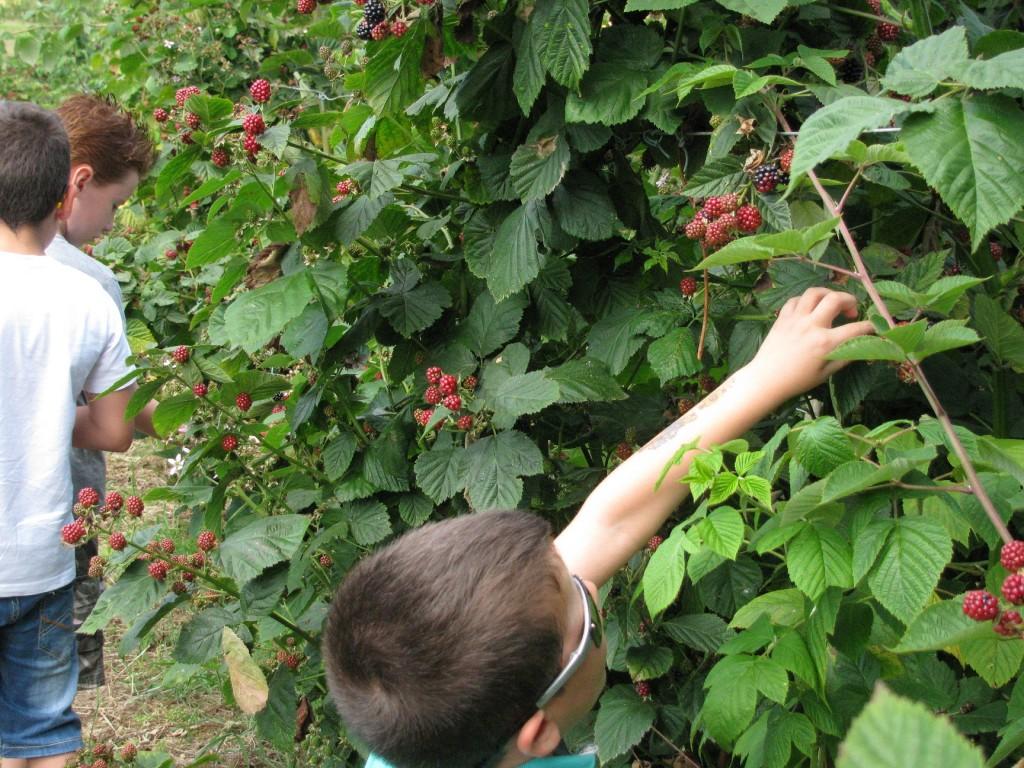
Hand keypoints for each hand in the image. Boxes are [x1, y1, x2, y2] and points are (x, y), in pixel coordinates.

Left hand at [748, 288, 873, 401]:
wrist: (765, 380)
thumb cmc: (797, 381)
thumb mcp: (826, 373)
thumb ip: (845, 356)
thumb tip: (863, 345)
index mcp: (825, 343)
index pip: (856, 328)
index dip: (870, 326)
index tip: (873, 326)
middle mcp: (811, 326)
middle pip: (835, 298)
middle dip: (850, 300)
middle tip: (851, 310)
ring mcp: (795, 319)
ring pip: (814, 292)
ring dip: (827, 294)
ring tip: (831, 303)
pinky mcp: (782, 318)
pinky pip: (795, 299)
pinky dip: (805, 300)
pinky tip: (809, 309)